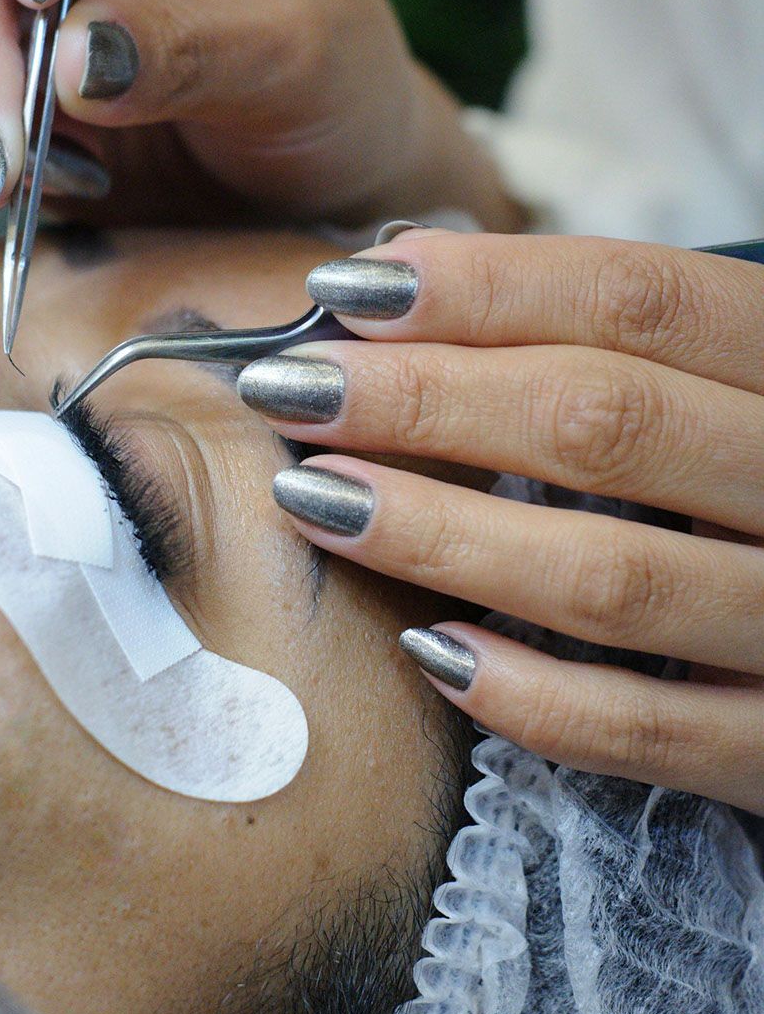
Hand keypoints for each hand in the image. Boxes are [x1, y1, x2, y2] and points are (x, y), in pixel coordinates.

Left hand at [237, 230, 763, 812]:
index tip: (349, 287)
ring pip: (610, 576)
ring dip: (442, 533)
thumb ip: (619, 334)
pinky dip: (532, 697)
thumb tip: (407, 280)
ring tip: (316, 498)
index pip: (637, 297)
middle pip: (604, 420)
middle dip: (426, 400)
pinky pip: (652, 733)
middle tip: (293, 388)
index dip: (484, 286)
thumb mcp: (736, 375)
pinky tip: (426, 650)